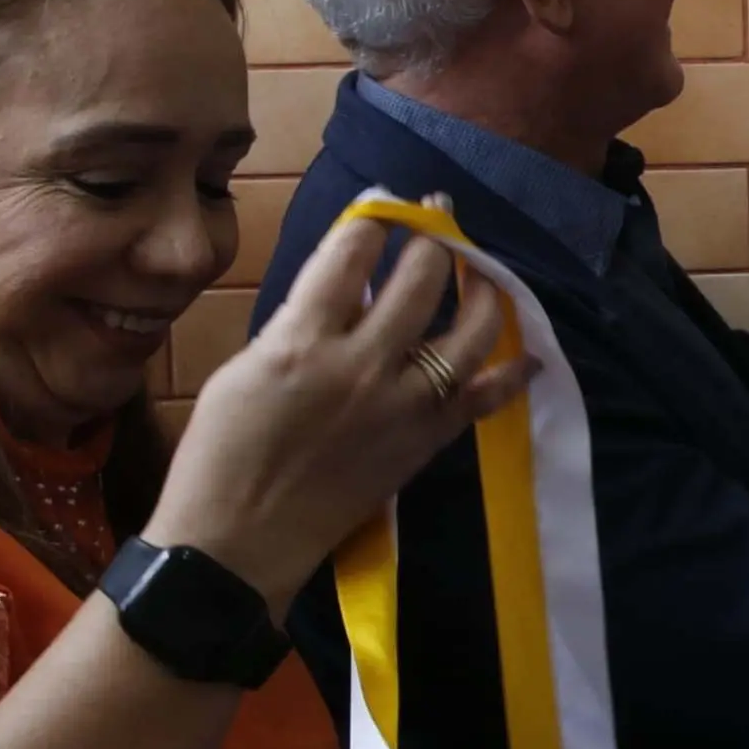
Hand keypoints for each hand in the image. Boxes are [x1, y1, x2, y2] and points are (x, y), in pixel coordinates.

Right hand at [144, 215, 529, 612]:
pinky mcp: (425, 444)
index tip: (386, 205)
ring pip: (469, 329)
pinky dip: (511, 373)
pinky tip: (528, 352)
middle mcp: (362, 365)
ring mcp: (403, 406)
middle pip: (421, 278)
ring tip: (479, 268)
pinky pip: (484, 399)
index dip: (375, 216)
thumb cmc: (221, 454)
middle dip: (433, 237)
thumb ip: (301, 323)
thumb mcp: (246, 368)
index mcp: (301, 340)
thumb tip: (349, 289)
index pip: (353, 252)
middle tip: (436, 221)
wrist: (236, 543)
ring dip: (482, 287)